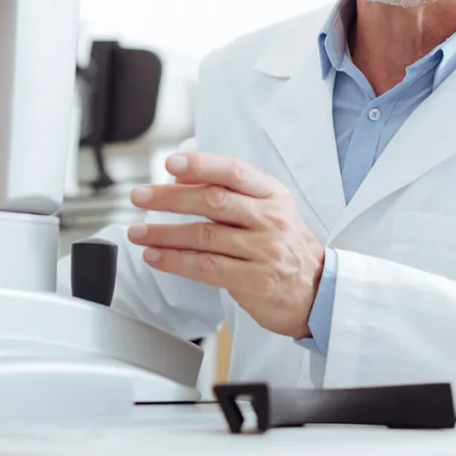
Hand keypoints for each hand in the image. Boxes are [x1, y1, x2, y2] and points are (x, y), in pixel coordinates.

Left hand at [127, 153, 324, 339]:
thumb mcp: (268, 208)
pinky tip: (155, 256)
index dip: (202, 165)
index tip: (172, 162)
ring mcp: (263, 251)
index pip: (234, 172)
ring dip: (163, 233)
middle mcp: (270, 219)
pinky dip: (175, 261)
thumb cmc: (284, 245)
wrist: (318, 292)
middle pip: (213, 201)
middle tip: (140, 196)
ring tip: (137, 232)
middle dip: (170, 198)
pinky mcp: (254, 281)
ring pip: (204, 236)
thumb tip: (180, 177)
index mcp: (272, 194)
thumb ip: (229, 191)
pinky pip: (206, 267)